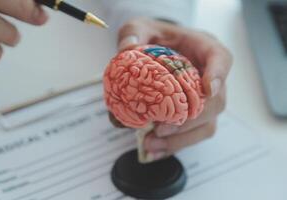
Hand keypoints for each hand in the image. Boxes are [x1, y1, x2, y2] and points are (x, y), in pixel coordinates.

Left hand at [116, 18, 231, 159]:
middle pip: (215, 102)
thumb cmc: (157, 36)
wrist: (157, 49)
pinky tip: (153, 150)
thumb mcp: (142, 27)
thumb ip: (134, 33)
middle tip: (161, 128)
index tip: (208, 89)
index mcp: (205, 49)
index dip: (218, 75)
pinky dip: (173, 145)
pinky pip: (191, 135)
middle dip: (190, 120)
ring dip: (180, 139)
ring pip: (206, 125)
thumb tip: (127, 50)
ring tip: (151, 144)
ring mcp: (204, 100)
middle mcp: (210, 77)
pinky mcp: (192, 116)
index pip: (221, 60)